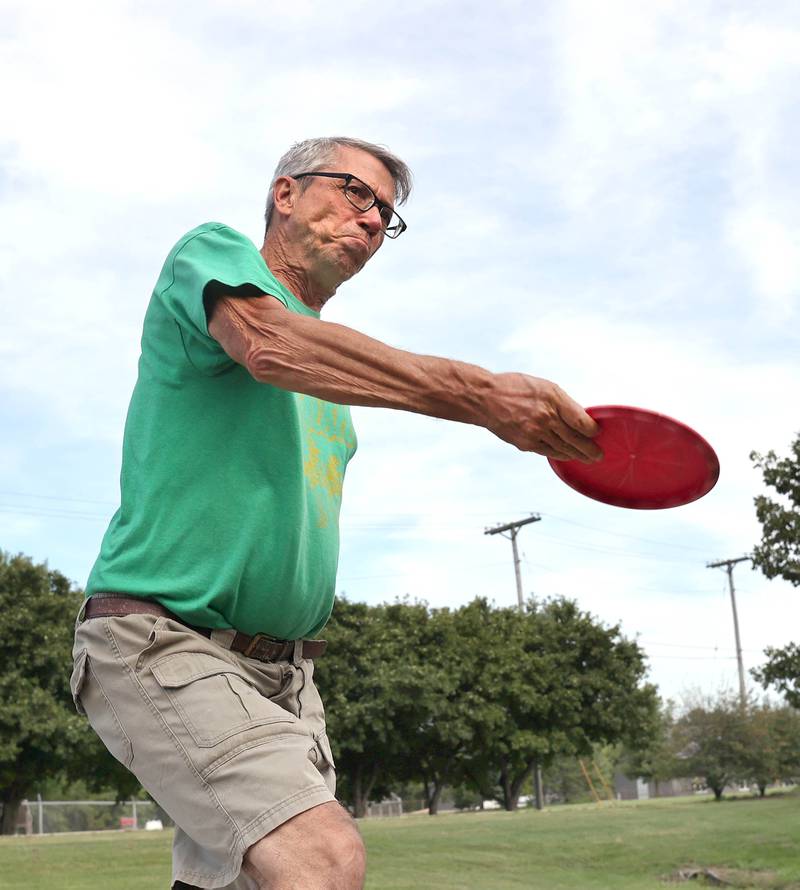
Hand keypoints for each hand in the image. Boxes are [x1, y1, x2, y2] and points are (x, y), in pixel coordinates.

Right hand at [482, 373, 601, 461]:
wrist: (486, 399)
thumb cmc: (514, 388)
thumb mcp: (544, 387)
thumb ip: (562, 403)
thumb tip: (579, 418)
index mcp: (553, 399)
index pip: (582, 421)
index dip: (592, 430)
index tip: (597, 432)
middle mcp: (546, 417)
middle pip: (576, 439)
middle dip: (590, 449)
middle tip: (599, 455)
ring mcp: (536, 432)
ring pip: (563, 448)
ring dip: (577, 455)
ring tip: (587, 459)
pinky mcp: (526, 443)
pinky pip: (548, 452)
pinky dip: (560, 455)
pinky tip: (566, 455)